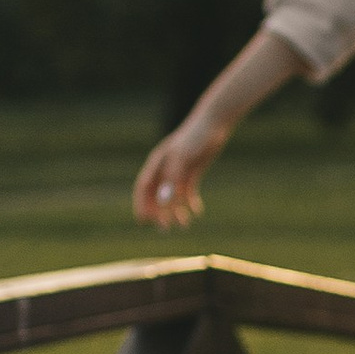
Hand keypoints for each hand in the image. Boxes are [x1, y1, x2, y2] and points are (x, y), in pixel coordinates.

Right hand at [133, 114, 226, 229]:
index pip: (143, 187)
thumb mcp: (183, 159)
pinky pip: (188, 191)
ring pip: (173, 196)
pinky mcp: (192, 171)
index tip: (143, 221)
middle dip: (159, 213)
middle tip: (164, 229)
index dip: (141, 204)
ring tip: (184, 225)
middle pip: (157, 194)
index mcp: (157, 163)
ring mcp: (178, 170)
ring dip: (176, 211)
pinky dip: (191, 202)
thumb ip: (172, 180)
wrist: (213, 124)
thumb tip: (163, 203)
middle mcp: (165, 168)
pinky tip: (197, 211)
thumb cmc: (195, 138)